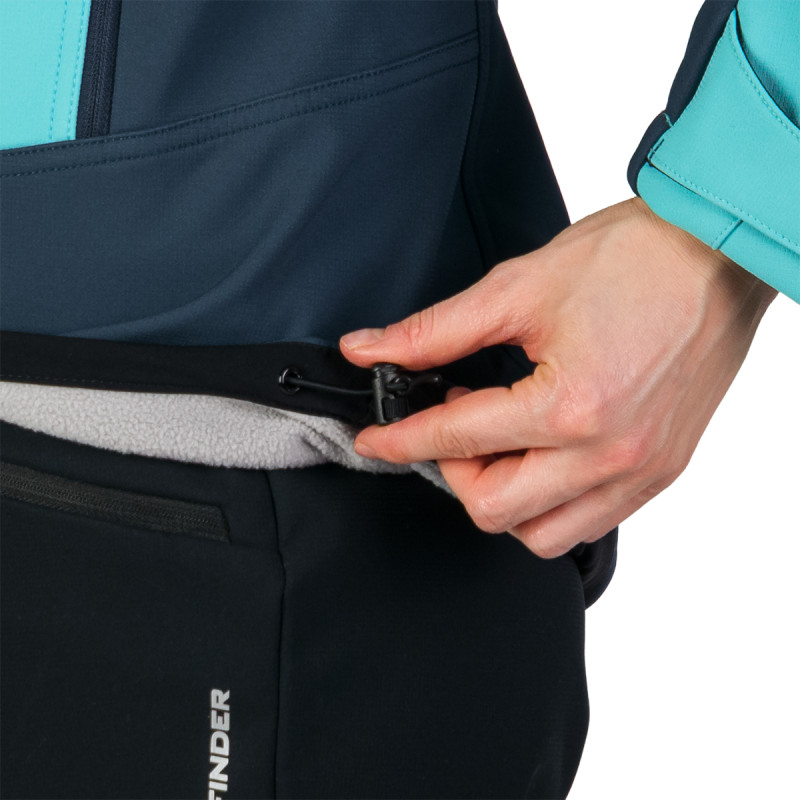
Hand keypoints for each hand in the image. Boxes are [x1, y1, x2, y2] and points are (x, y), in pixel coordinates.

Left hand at [339, 198, 775, 557]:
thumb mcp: (518, 288)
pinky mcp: (662, 472)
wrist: (717, 253)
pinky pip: (590, 524)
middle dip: (452, 471)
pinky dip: (549, 505)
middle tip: (448, 429)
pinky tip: (541, 460)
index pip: (457, 439)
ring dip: (501, 498)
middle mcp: (609, 454)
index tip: (376, 438)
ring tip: (496, 447)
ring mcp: (640, 471)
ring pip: (541, 534)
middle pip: (494, 508)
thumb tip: (372, 349)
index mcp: (571, 406)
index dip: (401, 439)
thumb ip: (434, 331)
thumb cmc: (635, 259)